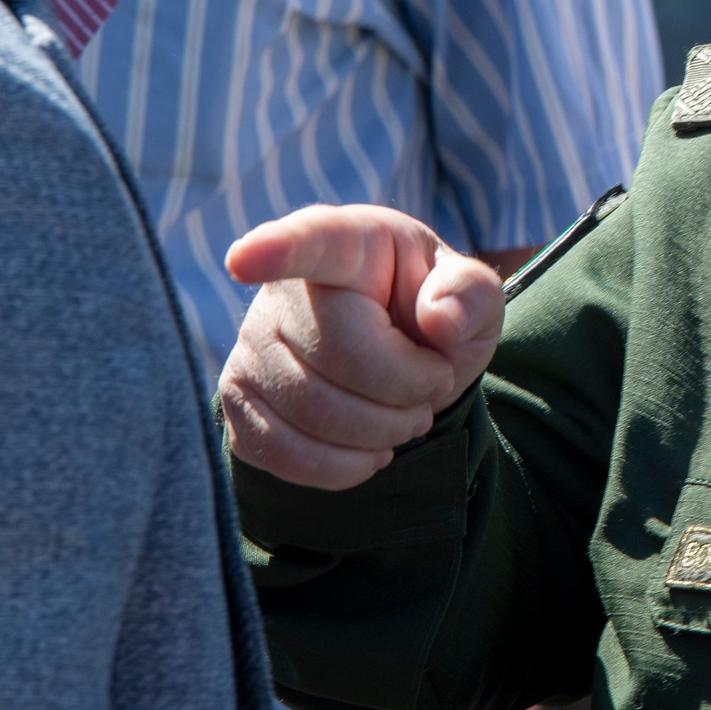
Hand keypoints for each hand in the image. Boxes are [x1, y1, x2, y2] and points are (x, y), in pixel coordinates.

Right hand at [218, 204, 505, 489]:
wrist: (402, 359)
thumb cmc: (434, 313)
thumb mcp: (472, 296)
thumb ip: (471, 294)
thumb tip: (441, 318)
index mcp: (349, 243)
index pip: (310, 242)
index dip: (276, 250)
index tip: (244, 259)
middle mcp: (284, 290)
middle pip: (340, 356)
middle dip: (408, 388)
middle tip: (435, 382)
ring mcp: (251, 344)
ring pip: (313, 413)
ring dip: (382, 431)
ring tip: (408, 414)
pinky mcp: (238, 399)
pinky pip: (281, 453)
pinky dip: (341, 467)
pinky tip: (370, 450)